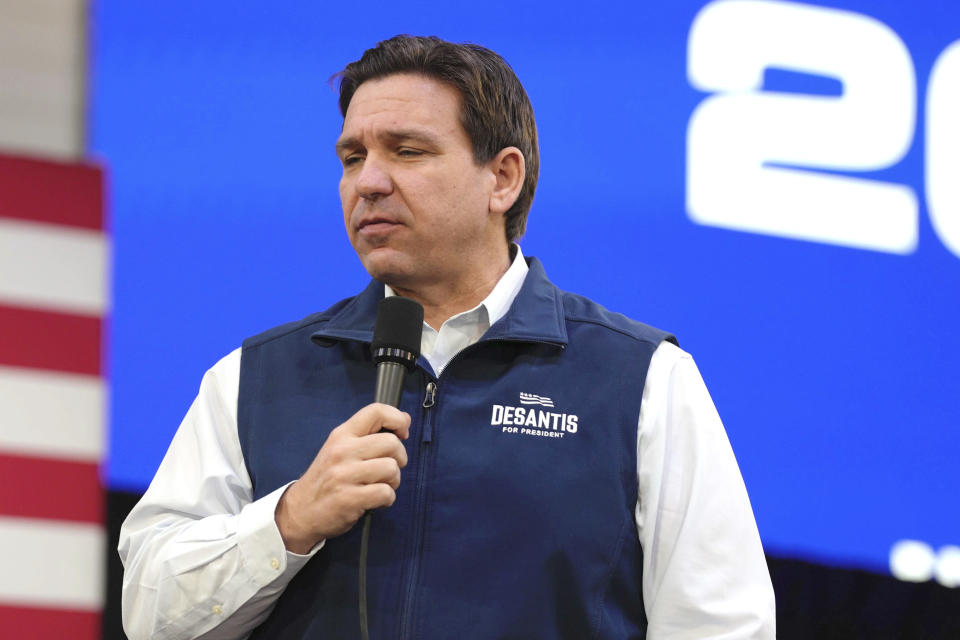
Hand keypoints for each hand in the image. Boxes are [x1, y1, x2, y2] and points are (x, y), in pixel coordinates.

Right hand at [274, 403, 410, 553]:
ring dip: (393, 481)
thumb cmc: (325, 480)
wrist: (299, 512)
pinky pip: (386, 493)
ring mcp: (345, 475)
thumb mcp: (339, 449)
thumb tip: (405, 419)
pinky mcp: (349, 498)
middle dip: (399, 458)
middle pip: (392, 443)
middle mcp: (342, 451)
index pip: (376, 411)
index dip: (398, 419)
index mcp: (341, 435)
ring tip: (380, 485)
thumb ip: (369, 435)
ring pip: (392, 468)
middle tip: (389, 468)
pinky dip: (387, 499)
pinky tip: (375, 500)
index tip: (403, 433)